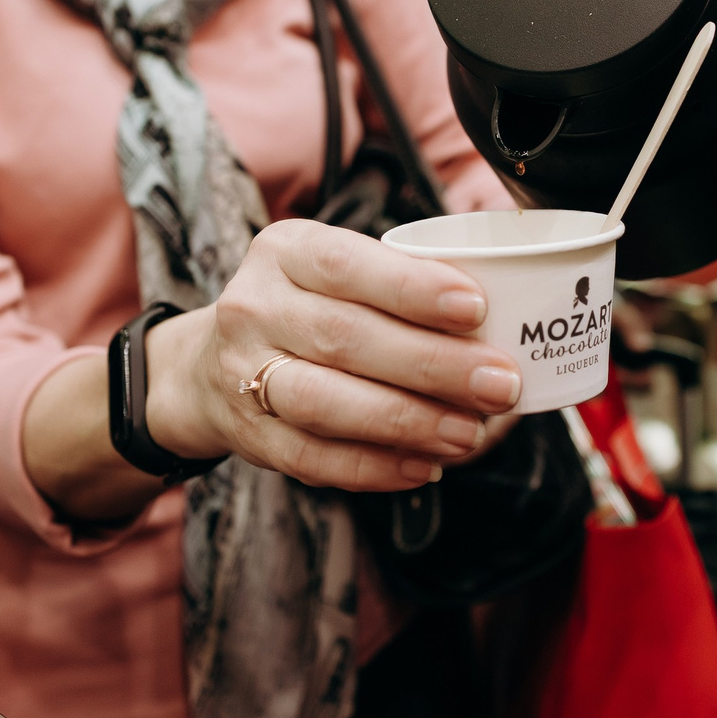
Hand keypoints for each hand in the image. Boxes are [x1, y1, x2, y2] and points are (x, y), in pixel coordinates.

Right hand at [147, 220, 522, 491]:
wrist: (207, 367)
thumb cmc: (308, 310)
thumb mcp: (338, 273)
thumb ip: (403, 287)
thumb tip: (509, 323)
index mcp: (286, 251)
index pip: (348, 264)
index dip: (412, 288)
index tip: (477, 307)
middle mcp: (254, 306)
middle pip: (345, 338)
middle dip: (431, 365)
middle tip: (500, 384)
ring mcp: (241, 373)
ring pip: (325, 402)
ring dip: (407, 422)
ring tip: (468, 433)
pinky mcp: (247, 435)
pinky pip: (312, 457)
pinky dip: (374, 466)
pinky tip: (424, 467)